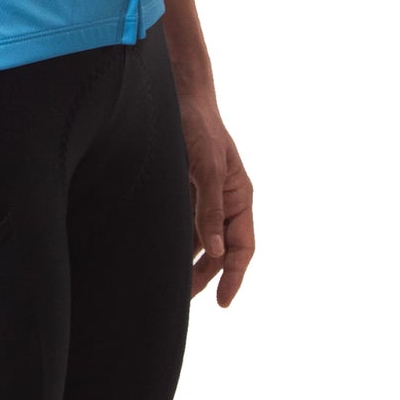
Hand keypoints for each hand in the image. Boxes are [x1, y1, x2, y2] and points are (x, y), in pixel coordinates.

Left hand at [179, 96, 254, 305]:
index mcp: (239, 197)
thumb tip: (214, 251)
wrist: (179, 96)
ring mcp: (203, 196)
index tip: (223, 303)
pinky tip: (158, 252)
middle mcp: (224, 200)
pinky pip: (182, 223)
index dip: (234, 277)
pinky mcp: (183, 189)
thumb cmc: (199, 128)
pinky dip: (174, 240)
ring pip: (199, 239)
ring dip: (188, 261)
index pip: (242, 247)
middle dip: (205, 276)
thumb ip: (209, 209)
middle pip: (219, 250)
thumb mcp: (207, 168)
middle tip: (184, 299)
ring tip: (169, 284)